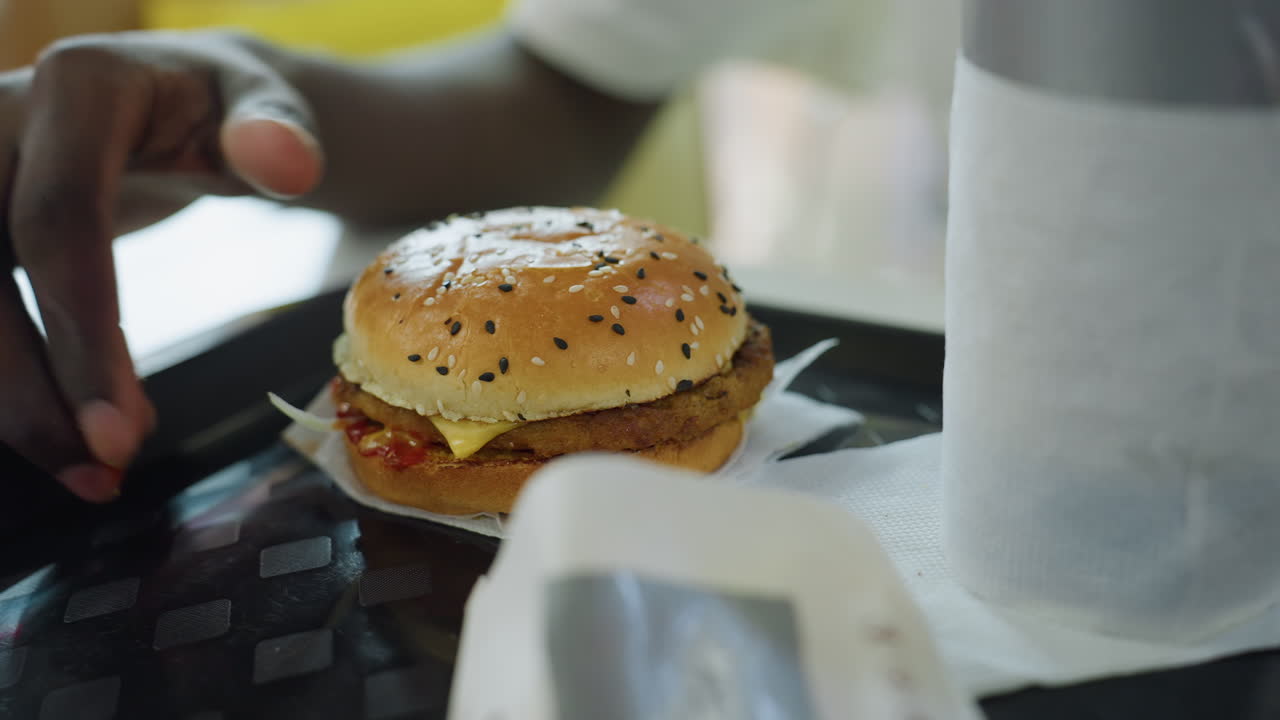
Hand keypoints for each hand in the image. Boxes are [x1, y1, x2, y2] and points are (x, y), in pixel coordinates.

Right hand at [0, 30, 323, 500]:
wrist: (178, 94)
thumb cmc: (227, 105)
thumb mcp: (264, 101)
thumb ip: (274, 128)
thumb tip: (287, 164)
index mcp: (76, 89)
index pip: (60, 220)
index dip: (83, 333)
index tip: (126, 431)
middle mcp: (0, 124)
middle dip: (37, 391)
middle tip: (106, 471)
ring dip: (18, 401)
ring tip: (94, 470)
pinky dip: (18, 381)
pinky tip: (69, 433)